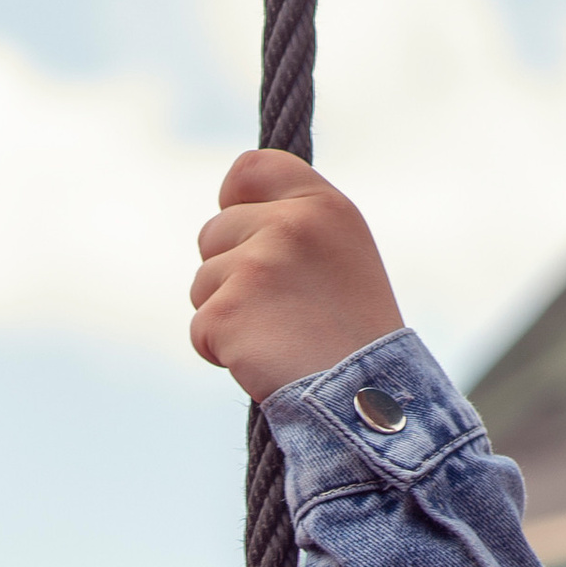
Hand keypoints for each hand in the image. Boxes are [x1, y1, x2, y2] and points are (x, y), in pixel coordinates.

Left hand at [190, 150, 401, 401]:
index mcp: (322, 204)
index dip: (235, 198)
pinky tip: (262, 360)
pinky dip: (220, 351)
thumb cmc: (354, 333)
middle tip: (277, 309)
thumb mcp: (342, 254)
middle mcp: (289, 224)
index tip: (242, 228)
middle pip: (213, 233)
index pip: (250, 168)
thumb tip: (236, 213)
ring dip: (226, 314)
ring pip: (202, 283)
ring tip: (276, 336)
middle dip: (229, 272)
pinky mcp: (227, 310)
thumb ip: (296, 223)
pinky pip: (199, 327)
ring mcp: (256, 265)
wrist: (366, 398)